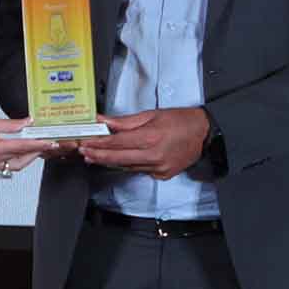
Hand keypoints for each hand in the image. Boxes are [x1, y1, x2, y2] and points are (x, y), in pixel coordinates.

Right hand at [0, 111, 70, 175]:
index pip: (21, 147)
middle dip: (35, 153)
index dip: (38, 144)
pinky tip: (22, 151)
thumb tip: (28, 123)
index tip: (50, 142)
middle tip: (46, 144)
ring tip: (36, 148)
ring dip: (26, 158)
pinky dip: (16, 160)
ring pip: (14, 165)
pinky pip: (5, 166)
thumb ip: (11, 124)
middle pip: (21, 160)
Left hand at [80, 106, 210, 179]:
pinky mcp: (162, 174)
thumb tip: (105, 121)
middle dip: (99, 155)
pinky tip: (122, 159)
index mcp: (151, 137)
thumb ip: (125, 121)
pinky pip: (140, 170)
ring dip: (111, 161)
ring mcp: (159, 167)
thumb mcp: (152, 114)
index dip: (99, 143)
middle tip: (85, 152)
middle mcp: (154, 155)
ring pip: (127, 166)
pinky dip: (130, 165)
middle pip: (118, 158)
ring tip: (96, 156)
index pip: (117, 142)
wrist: (204, 134)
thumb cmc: (181, 121)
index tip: (87, 142)